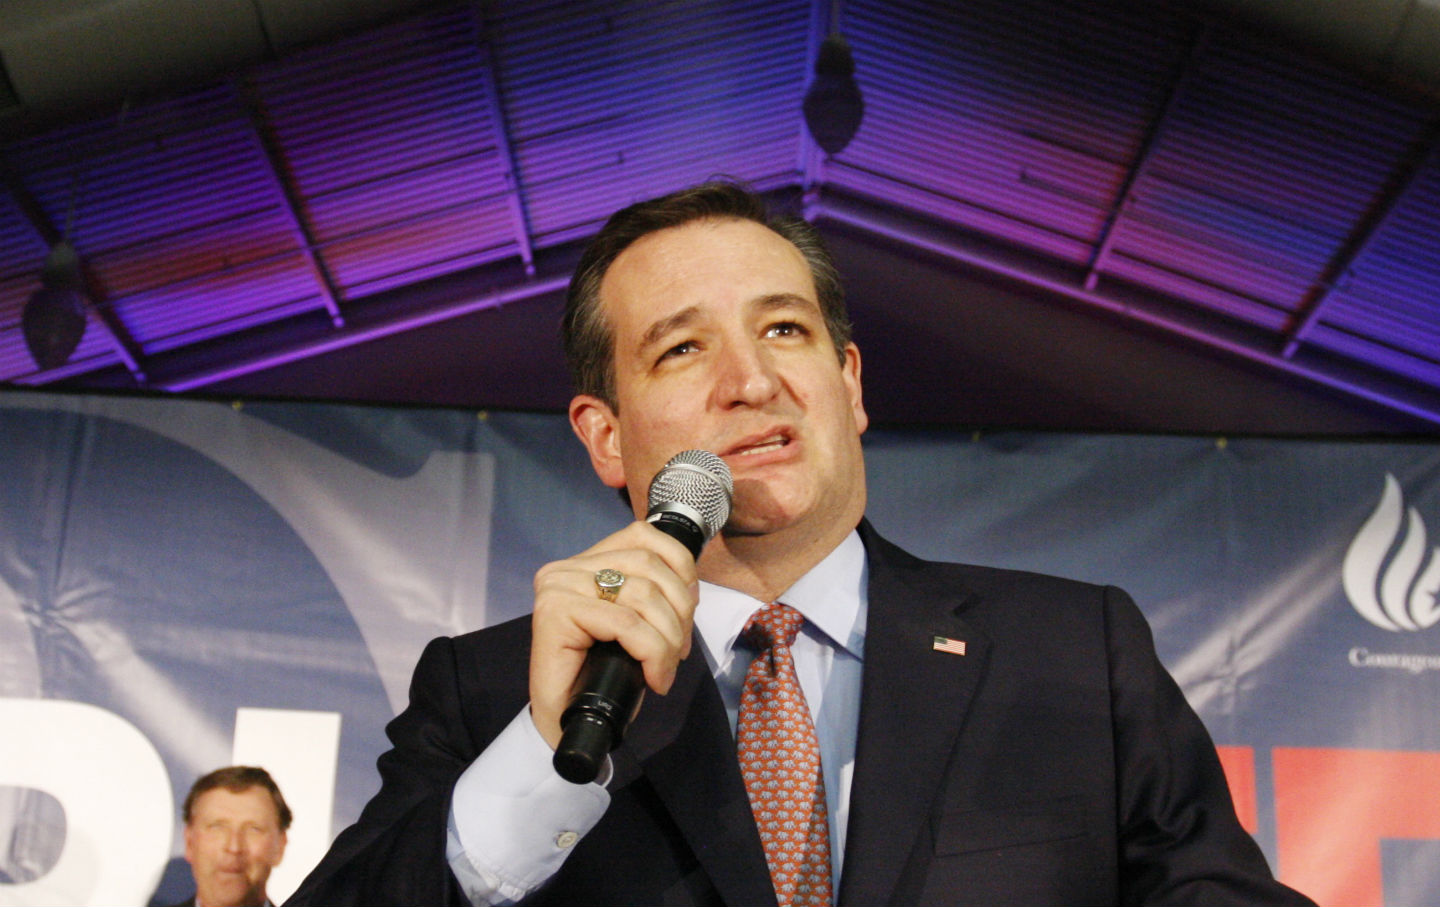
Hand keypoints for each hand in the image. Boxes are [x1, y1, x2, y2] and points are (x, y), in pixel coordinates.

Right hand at [528, 521, 698, 749]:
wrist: (565, 722)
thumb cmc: (600, 676)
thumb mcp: (634, 623)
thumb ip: (649, 594)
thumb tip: (689, 589)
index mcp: (586, 562)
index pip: (644, 537)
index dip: (681, 567)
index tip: (690, 608)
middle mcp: (567, 567)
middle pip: (648, 564)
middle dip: (679, 609)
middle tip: (680, 650)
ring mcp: (558, 587)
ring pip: (642, 594)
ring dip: (668, 636)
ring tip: (666, 667)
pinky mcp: (555, 612)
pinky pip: (625, 623)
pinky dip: (651, 651)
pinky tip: (655, 677)